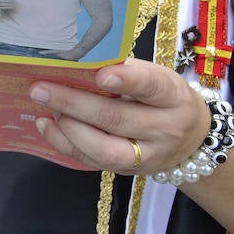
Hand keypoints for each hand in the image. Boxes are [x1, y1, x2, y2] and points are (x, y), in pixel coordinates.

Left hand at [29, 57, 210, 173]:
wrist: (192, 139)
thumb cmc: (163, 98)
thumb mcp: (156, 77)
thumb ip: (125, 71)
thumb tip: (77, 62)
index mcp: (173, 97)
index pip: (153, 87)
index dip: (127, 81)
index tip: (100, 75)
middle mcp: (164, 130)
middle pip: (117, 119)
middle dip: (74, 103)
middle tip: (41, 88)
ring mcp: (146, 156)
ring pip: (104, 149)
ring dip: (68, 127)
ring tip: (46, 107)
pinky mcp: (127, 171)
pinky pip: (91, 161)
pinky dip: (64, 143)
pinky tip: (45, 124)